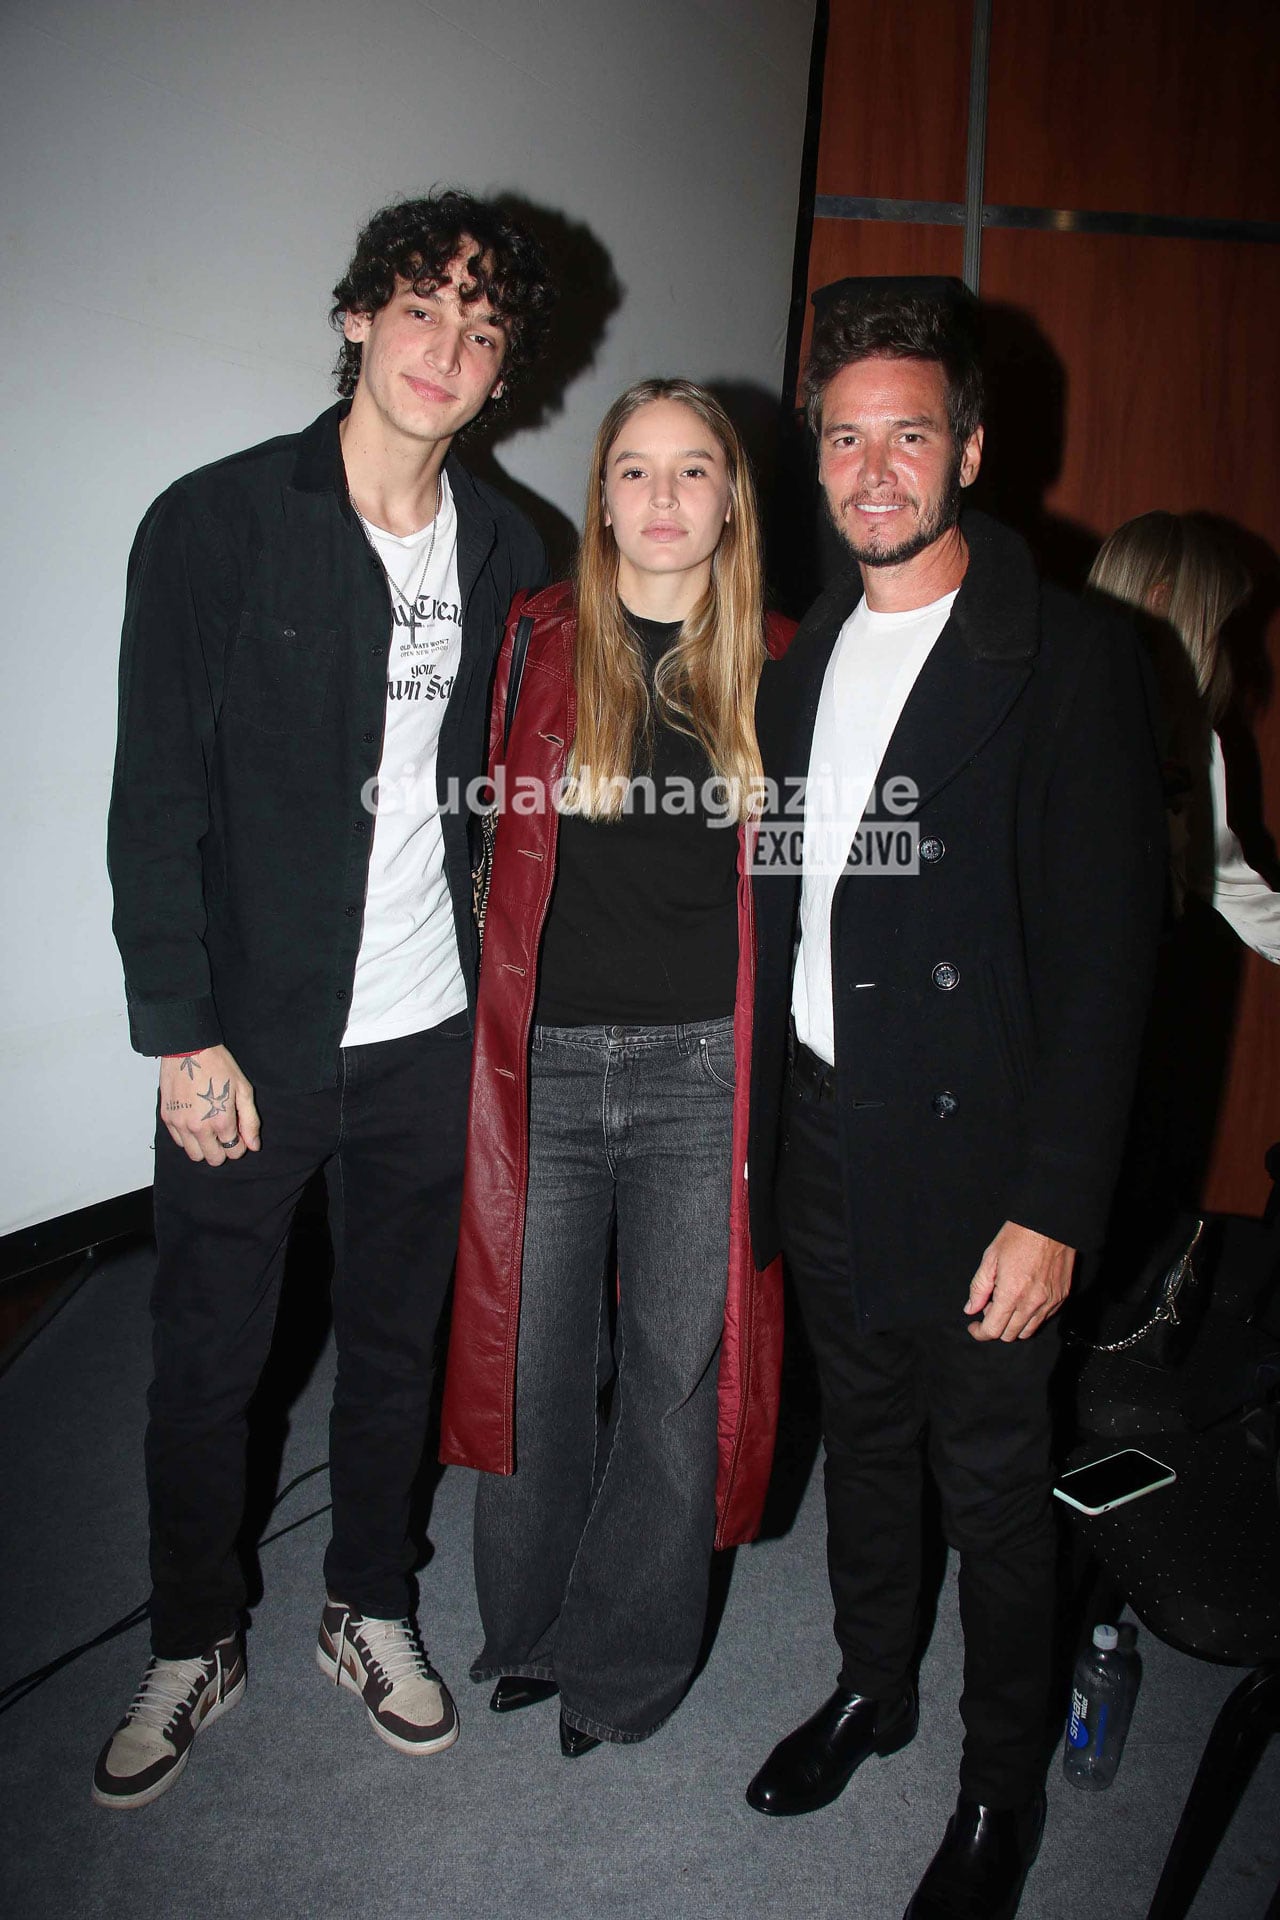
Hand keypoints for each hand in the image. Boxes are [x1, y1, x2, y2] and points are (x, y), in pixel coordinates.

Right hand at [159, 1046, 260, 1165]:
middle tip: (224, 1134)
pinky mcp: (167, 1118)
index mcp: (220, 1121)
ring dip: (204, 1147)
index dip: (239, 1145)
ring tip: (209, 1128)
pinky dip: (188, 1138)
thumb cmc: (218, 1065)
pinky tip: (195, 1121)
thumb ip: (250, 1121)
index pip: (234, 1152)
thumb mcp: (243, 1090)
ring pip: (194, 1155)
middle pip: (213, 1159)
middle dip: (223, 1151)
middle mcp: (198, 1127)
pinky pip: (179, 1142)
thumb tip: (253, 1146)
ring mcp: (180, 1124)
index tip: (238, 1133)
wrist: (187, 1049)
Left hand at [964, 1221, 1074, 1341]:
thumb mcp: (990, 1258)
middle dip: (995, 1326)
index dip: (980, 1332)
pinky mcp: (1062, 1298)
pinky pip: (1043, 1319)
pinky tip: (1024, 1298)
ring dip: (1013, 1324)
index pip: (993, 1330)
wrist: (1051, 1223)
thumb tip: (971, 1309)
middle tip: (990, 1305)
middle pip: (1010, 1335)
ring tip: (1007, 1301)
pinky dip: (1030, 1316)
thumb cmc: (1020, 1235)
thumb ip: (979, 1287)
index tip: (974, 1326)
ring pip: (1028, 1331)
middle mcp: (1033, 1303)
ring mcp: (1050, 1302)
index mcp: (1012, 1294)